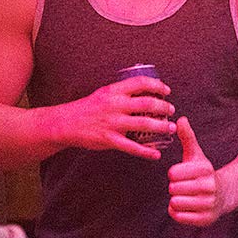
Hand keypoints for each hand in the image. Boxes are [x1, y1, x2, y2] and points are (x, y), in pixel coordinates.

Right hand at [52, 75, 174, 160]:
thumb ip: (121, 93)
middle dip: (163, 107)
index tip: (166, 90)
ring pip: (144, 124)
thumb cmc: (86, 108)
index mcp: (113, 91)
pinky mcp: (109, 139)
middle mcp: (115, 105)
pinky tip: (156, 154)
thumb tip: (142, 91)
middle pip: (146, 103)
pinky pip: (131, 147)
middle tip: (171, 110)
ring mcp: (113, 123)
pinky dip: (146, 152)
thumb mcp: (103, 94)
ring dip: (161, 127)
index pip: (140, 83)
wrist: (65, 123)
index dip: (157, 86)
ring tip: (170, 128)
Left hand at [167, 118, 223, 226]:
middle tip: (185, 186)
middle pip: (173, 189)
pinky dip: (177, 212)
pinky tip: (186, 206)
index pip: (173, 174)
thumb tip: (180, 119)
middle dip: (175, 187)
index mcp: (206, 169)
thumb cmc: (204, 173)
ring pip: (175, 203)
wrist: (225, 194)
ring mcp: (209, 205)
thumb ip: (187, 137)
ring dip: (176, 200)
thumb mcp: (196, 154)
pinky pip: (177, 216)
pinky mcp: (205, 220)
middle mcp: (210, 187)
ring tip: (186, 196)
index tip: (182, 173)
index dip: (174, 173)